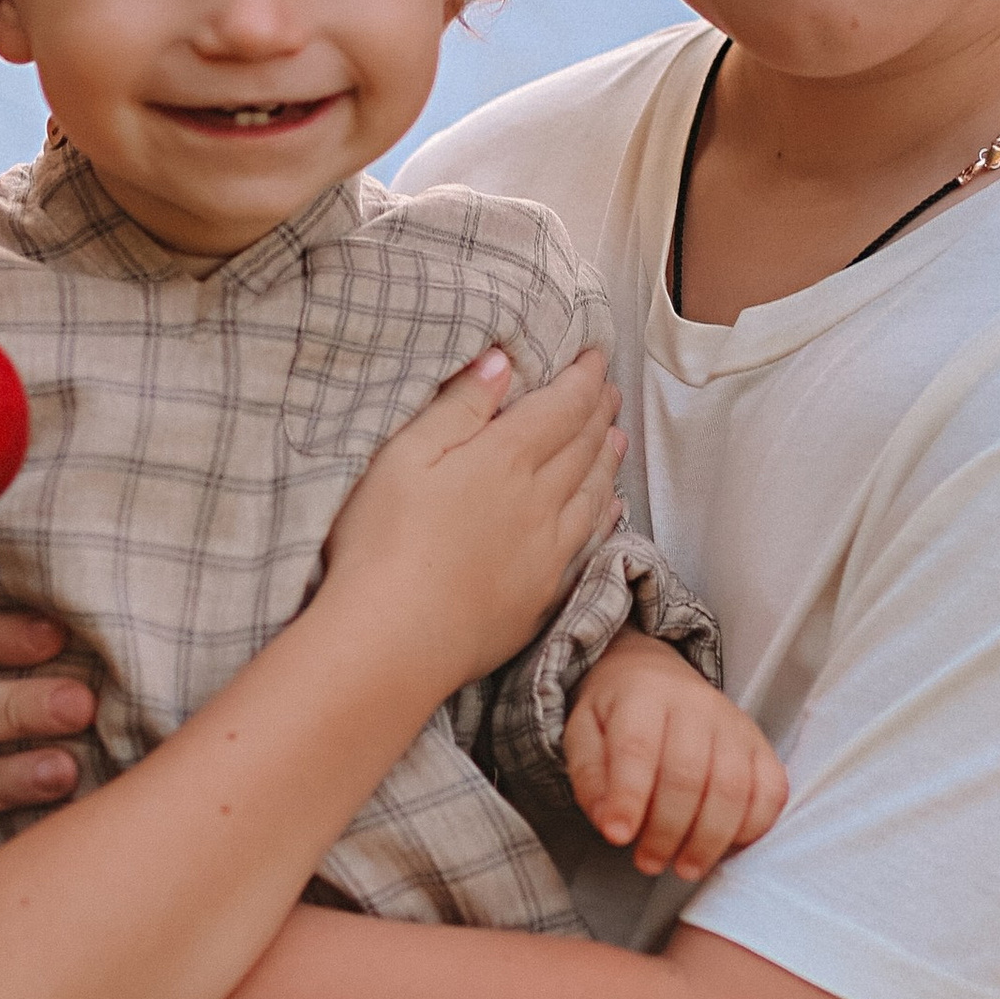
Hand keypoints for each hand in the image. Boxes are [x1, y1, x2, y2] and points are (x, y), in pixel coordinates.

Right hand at [323, 347, 618, 698]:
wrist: (394, 640)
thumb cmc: (383, 542)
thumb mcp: (404, 457)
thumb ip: (457, 407)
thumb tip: (501, 363)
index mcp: (504, 458)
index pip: (560, 406)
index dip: (583, 378)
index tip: (595, 358)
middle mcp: (539, 500)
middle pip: (583, 447)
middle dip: (598, 413)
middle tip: (609, 392)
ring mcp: (546, 550)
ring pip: (594, 493)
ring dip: (607, 460)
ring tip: (616, 438)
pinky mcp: (542, 593)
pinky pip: (590, 542)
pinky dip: (606, 515)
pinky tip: (611, 508)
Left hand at [563, 629, 786, 878]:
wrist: (657, 677)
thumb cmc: (617, 716)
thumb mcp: (583, 734)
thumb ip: (590, 777)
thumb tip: (609, 822)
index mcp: (643, 696)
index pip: (638, 748)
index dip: (628, 797)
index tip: (617, 837)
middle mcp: (695, 705)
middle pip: (688, 775)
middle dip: (667, 830)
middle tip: (647, 862)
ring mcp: (735, 725)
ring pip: (733, 789)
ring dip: (708, 840)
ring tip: (684, 867)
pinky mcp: (761, 746)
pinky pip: (771, 791)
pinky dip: (752, 828)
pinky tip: (725, 847)